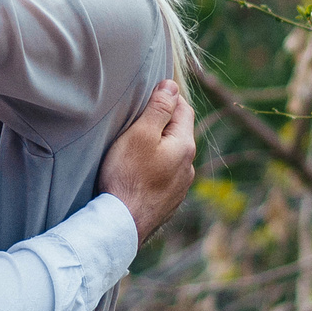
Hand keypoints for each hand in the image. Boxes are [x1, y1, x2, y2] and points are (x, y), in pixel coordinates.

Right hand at [98, 80, 195, 245]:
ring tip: (134, 149)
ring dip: (158, 148)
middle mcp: (188, 166)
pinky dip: (154, 169)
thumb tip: (172, 85)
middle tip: (136, 121)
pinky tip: (138, 174)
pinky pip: (165, 176)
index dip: (167, 97)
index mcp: (185, 145)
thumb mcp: (140, 134)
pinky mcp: (169, 202)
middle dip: (161, 123)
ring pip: (172, 156)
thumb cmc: (127, 176)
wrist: (122, 225)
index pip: (184, 108)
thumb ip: (158, 108)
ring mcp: (180, 187)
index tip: (146, 96)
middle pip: (179, 133)